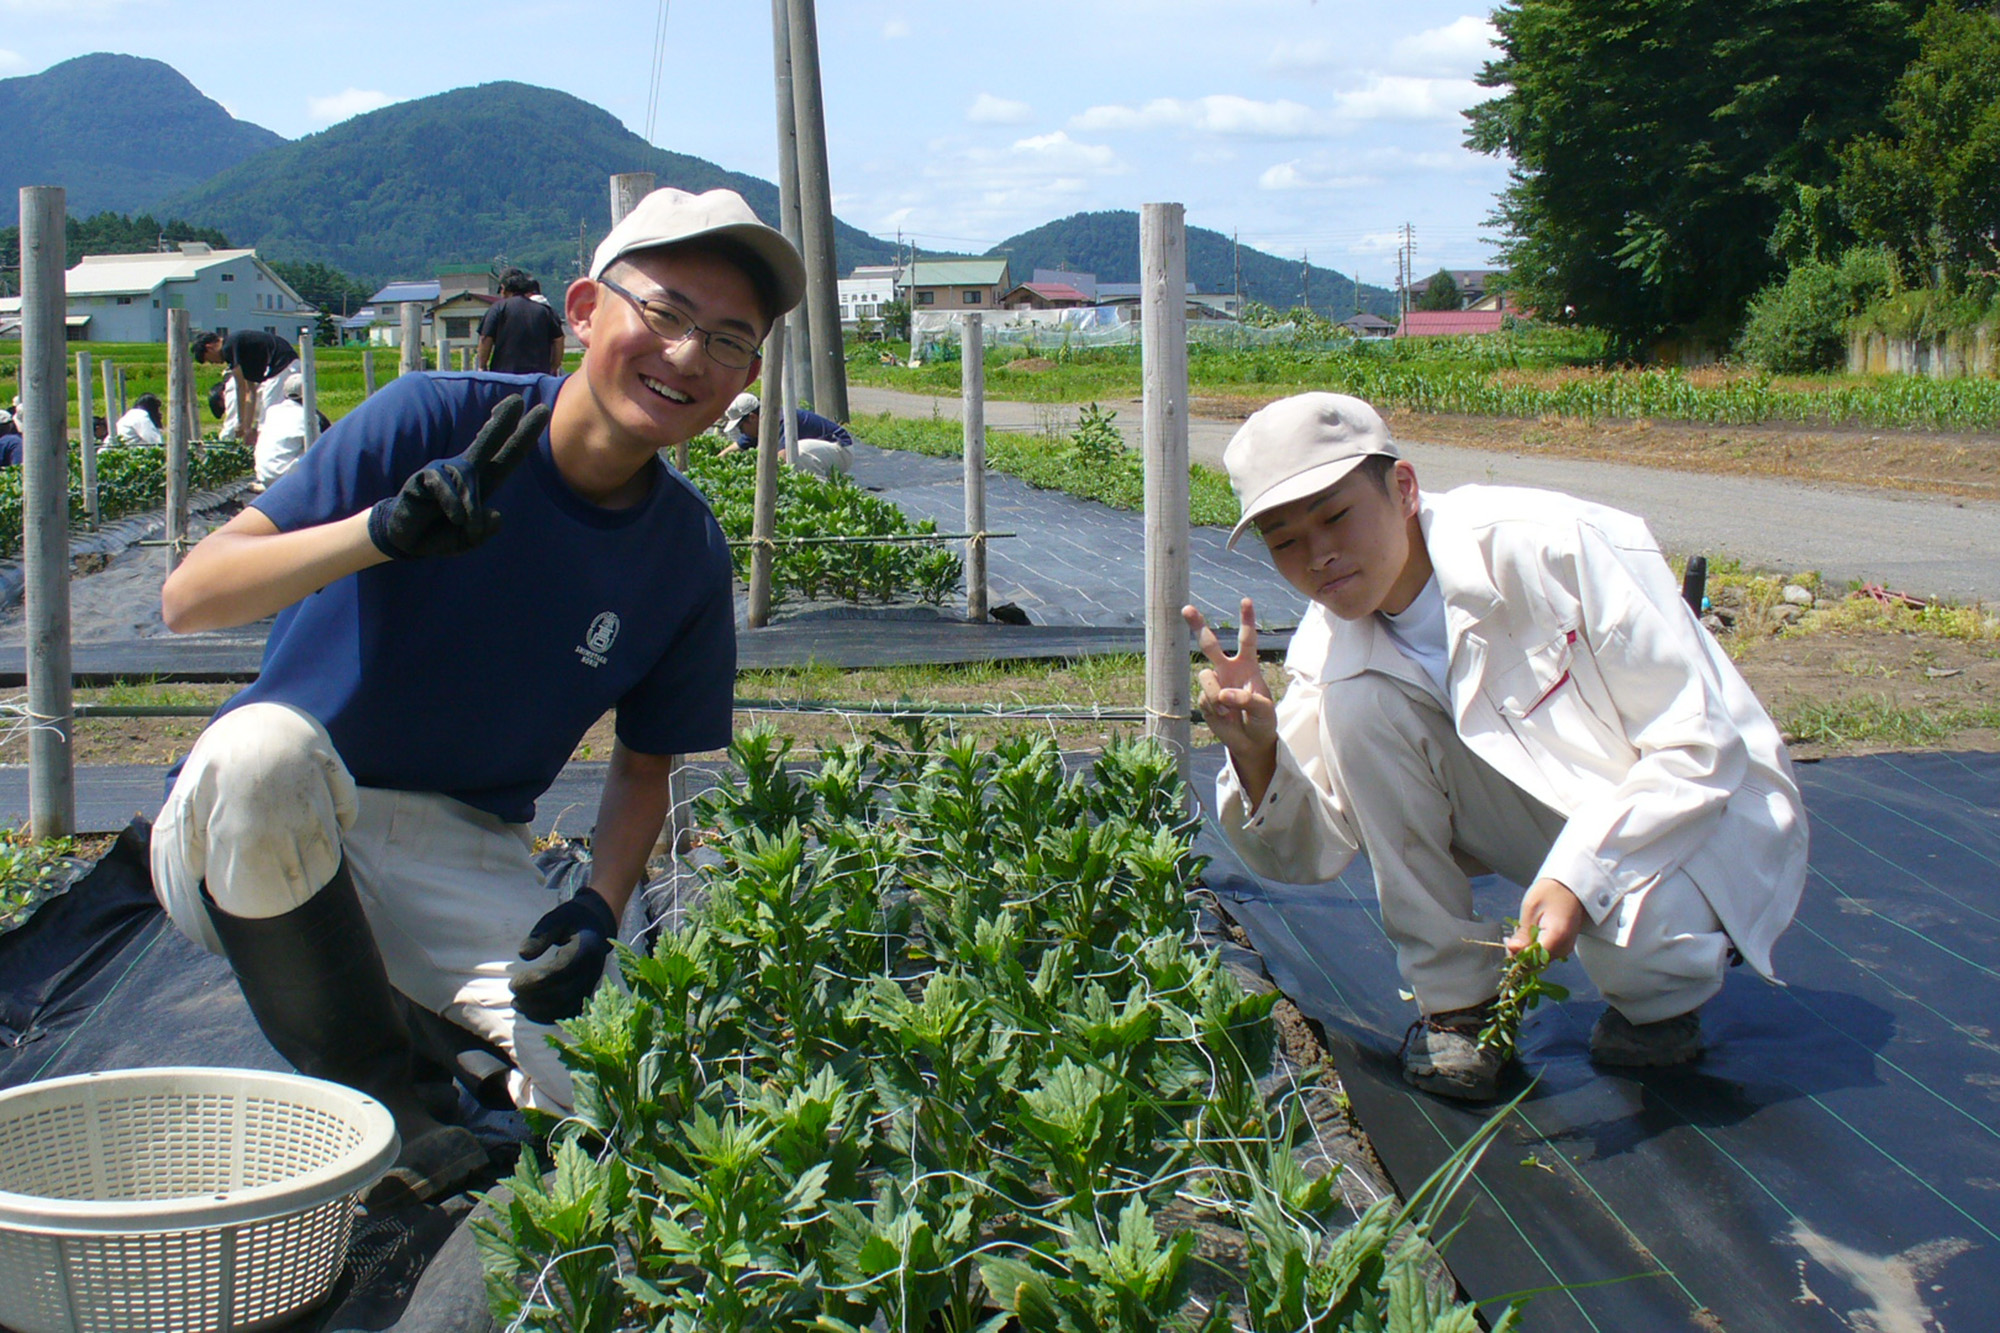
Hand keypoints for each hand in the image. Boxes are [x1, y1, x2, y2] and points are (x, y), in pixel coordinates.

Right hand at [367, 395, 545, 558]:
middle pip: (488, 440)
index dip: (524, 436)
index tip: (541, 412)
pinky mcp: (426, 476)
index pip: (508, 456)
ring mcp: (445, 471)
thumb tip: (497, 515)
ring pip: (468, 479)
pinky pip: (445, 485)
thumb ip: (483, 532)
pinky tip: (452, 518)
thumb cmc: (439, 534)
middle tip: (520, 399)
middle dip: (504, 419)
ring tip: (462, 525)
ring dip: (470, 508)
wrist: (406, 541)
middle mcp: (466, 471)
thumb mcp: (466, 540)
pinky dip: (452, 505)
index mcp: (483, 483)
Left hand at [510, 887, 618, 1023]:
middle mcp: (590, 970)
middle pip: (561, 994)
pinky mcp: (587, 991)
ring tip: (518, 1004)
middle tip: (513, 993)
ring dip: (539, 1010)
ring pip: (565, 1006)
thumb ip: (540, 935)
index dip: (533, 981)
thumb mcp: (556, 918)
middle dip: (533, 998)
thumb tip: (522, 954)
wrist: (598, 924)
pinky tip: (532, 1012)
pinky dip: (550, 1016)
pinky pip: (569, 1011)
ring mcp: (590, 983)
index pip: (557, 972)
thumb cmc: (573, 919)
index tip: (514, 982)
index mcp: (584, 950)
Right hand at [1184, 599, 1279, 800]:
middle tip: (1186, 608)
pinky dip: (1213, 708)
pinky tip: (1223, 716)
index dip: (1246, 620)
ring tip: (1226, 708)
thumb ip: (1246, 700)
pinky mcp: (1204, 699)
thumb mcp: (1264, 710)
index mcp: (1247, 666)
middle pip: (1210, 644)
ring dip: (1214, 692)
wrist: (1251, 741)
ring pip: (1205, 676)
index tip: (1246, 601)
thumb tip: (1222, 695)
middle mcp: (1228, 669)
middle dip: (1198, 625)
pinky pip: (1204, 698)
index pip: (1247, 639)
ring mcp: (1215, 684)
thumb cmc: (1263, 720)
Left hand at [1510, 878, 1585, 958]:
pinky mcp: (1563, 947)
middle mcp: (1564, 948)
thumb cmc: (1551, 892)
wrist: (1570, 886)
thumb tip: (1512, 950)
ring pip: (1539, 960)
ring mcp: (1565, 949)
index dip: (1516, 955)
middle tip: (1512, 935)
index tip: (1507, 941)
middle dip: (1520, 953)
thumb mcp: (1531, 908)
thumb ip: (1522, 933)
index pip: (1531, 961)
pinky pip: (1544, 954)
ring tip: (1523, 931)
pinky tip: (1530, 933)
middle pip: (1535, 963)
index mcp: (1556, 938)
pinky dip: (1533, 948)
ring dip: (1526, 950)